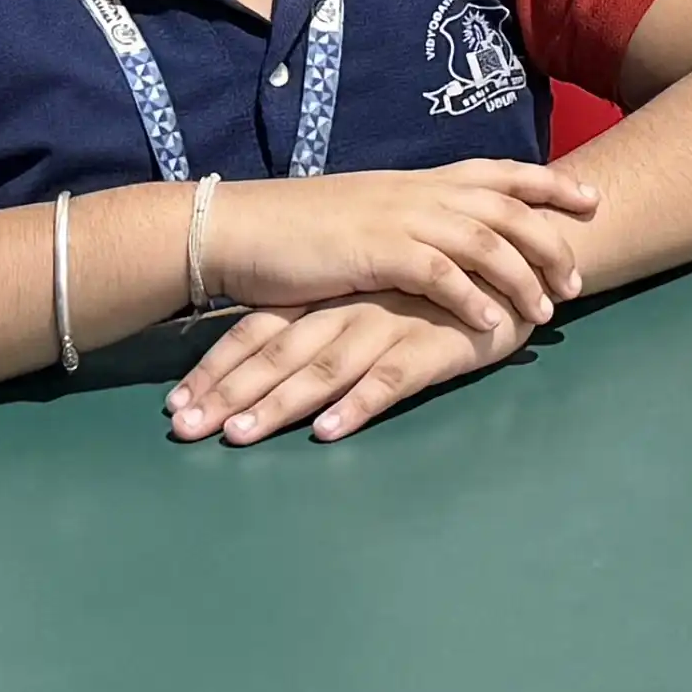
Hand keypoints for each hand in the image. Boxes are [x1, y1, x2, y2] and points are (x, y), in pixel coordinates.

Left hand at [168, 290, 516, 445]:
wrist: (515, 255)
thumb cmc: (434, 284)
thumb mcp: (371, 291)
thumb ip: (325, 314)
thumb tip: (268, 352)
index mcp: (329, 294)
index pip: (258, 330)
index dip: (216, 367)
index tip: (175, 405)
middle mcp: (349, 307)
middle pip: (277, 354)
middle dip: (227, 394)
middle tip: (184, 430)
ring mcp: (389, 324)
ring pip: (323, 368)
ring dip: (278, 404)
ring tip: (238, 436)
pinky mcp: (431, 344)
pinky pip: (389, 378)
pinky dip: (357, 404)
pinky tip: (329, 431)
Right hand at [201, 161, 598, 340]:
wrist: (241, 227)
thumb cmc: (301, 227)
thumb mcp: (368, 210)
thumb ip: (410, 216)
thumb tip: (445, 232)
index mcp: (417, 180)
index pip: (499, 172)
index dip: (548, 183)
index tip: (591, 198)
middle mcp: (417, 191)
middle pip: (505, 205)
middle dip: (550, 237)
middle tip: (578, 277)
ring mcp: (398, 218)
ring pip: (482, 239)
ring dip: (521, 274)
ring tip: (547, 309)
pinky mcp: (375, 252)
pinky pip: (439, 274)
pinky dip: (472, 298)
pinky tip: (493, 322)